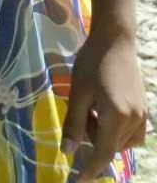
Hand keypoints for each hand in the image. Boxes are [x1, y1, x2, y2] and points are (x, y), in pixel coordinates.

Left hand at [63, 29, 147, 178]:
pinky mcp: (144, 110)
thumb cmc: (90, 64)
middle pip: (109, 146)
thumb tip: (67, 151)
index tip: (77, 181)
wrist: (114, 42)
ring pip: (119, 141)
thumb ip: (73, 123)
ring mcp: (142, 116)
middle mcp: (134, 120)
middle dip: (91, 138)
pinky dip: (113, 129)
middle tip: (82, 110)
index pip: (102, 153)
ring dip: (102, 133)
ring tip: (91, 106)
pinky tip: (102, 108)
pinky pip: (129, 132)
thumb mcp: (76, 93)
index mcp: (116, 116)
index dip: (89, 170)